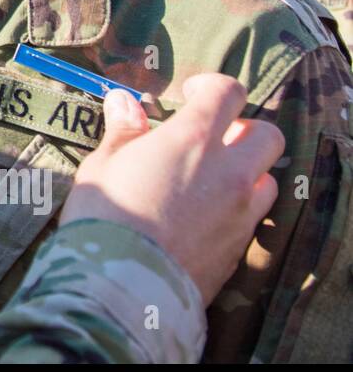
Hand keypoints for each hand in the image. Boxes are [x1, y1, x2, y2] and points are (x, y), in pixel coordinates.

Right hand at [61, 73, 284, 305]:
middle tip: (212, 137)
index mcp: (193, 140)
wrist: (122, 284)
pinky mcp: (238, 249)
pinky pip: (252, 218)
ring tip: (212, 180)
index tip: (191, 93)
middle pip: (266, 135)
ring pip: (268, 179)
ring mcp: (239, 213)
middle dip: (244, 129)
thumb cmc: (105, 215)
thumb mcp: (103, 165)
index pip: (227, 93)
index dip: (211, 86)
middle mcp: (229, 172)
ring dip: (247, 172)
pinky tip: (204, 216)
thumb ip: (123, 131)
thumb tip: (123, 101)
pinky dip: (237, 209)